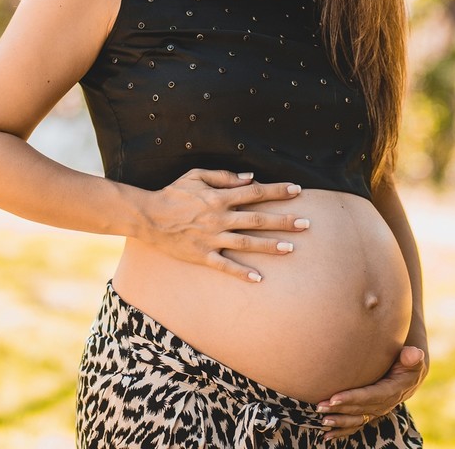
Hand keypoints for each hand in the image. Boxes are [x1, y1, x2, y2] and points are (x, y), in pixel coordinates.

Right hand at [137, 169, 308, 281]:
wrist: (148, 217)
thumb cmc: (172, 194)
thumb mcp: (195, 176)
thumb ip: (223, 177)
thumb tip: (251, 179)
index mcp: (219, 197)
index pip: (255, 193)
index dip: (277, 191)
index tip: (297, 191)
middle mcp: (219, 218)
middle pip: (258, 219)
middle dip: (284, 221)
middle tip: (307, 224)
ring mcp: (212, 238)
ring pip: (247, 243)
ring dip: (270, 246)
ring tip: (291, 249)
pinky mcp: (202, 255)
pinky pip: (226, 266)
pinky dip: (242, 273)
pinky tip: (259, 279)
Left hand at [316, 346, 427, 441]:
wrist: (410, 377)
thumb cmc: (408, 364)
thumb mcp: (413, 361)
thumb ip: (412, 357)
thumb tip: (413, 353)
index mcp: (393, 391)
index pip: (371, 396)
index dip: (353, 398)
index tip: (334, 398)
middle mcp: (384, 404)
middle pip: (359, 409)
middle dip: (339, 409)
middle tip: (319, 407)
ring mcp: (376, 411)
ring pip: (356, 419)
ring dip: (339, 422)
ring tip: (321, 421)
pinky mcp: (370, 413)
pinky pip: (356, 425)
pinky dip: (342, 431)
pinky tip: (326, 436)